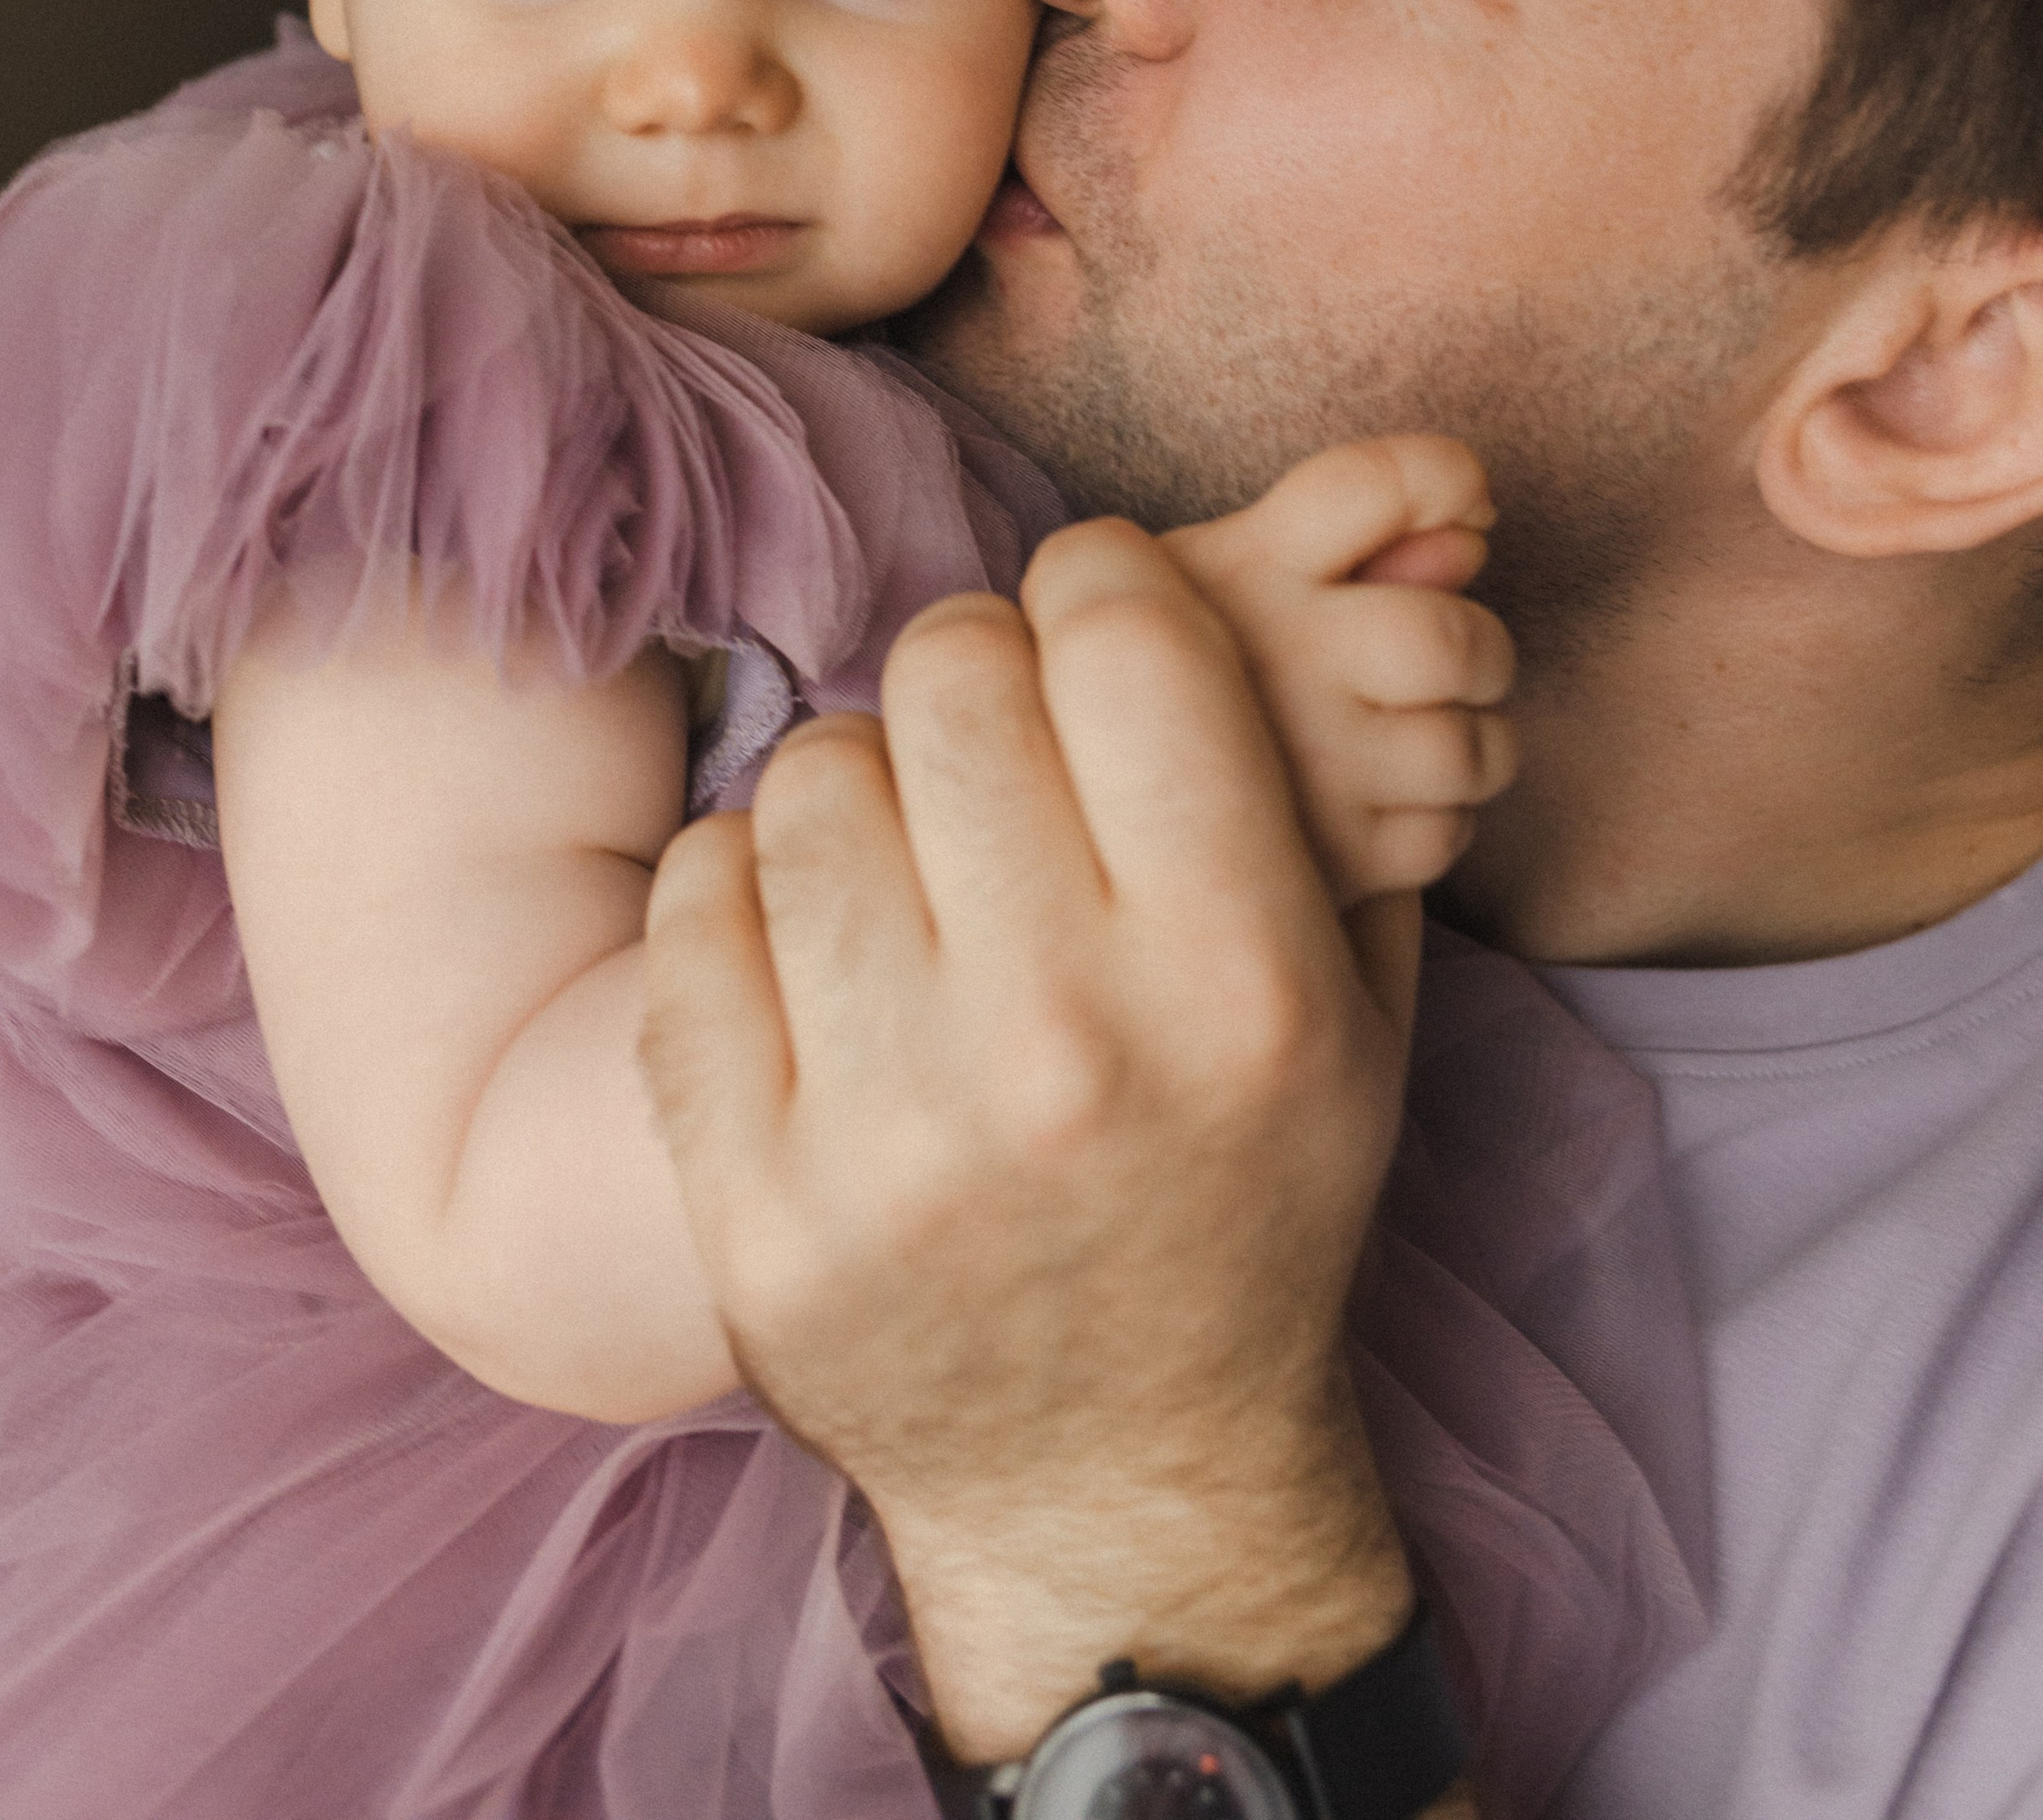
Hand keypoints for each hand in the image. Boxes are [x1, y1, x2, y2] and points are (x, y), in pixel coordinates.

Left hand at [641, 518, 1421, 1761]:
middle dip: (975, 668)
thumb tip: (1250, 562)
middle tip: (991, 738)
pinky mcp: (753, 1204)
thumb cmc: (1241, 1198)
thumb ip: (1307, 778)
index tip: (1092, 624)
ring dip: (858, 783)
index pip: (1119, 632)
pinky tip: (814, 945)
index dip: (1099, 587)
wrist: (1117, 1480)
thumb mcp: (1349, 1003)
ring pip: (809, 776)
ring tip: (905, 860)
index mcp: (1238, 977)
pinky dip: (741, 890)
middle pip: (950, 670)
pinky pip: (692, 905)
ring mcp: (890, 1135)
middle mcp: (1062, 1047)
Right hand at [1165, 436, 1516, 909]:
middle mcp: (1268, 656)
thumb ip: (1364, 534)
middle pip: (1453, 638)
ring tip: (1415, 741)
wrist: (1075, 819)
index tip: (1472, 503)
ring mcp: (1298, 765)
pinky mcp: (1321, 864)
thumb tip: (1474, 539)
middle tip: (1458, 664)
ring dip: (1475, 745)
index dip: (1445, 476)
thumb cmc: (1176, 677)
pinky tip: (1383, 805)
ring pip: (1468, 749)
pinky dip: (1439, 821)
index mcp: (1240, 567)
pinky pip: (1443, 835)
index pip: (1368, 485)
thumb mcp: (1232, 577)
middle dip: (1484, 652)